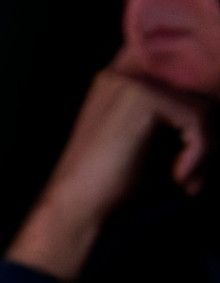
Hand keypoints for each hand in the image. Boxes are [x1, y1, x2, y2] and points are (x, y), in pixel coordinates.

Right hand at [7, 67, 211, 280]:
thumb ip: (177, 122)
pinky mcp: (141, 98)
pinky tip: (178, 177)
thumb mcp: (150, 146)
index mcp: (119, 81)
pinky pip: (197, 119)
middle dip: (204, 137)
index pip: (178, 81)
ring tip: (186, 180)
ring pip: (202, 107)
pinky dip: (199, 153)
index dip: (192, 119)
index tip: (192, 156)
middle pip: (196, 94)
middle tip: (192, 176)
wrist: (76, 208)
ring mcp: (130, 83)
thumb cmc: (113, 186)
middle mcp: (122, 74)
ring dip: (206, 150)